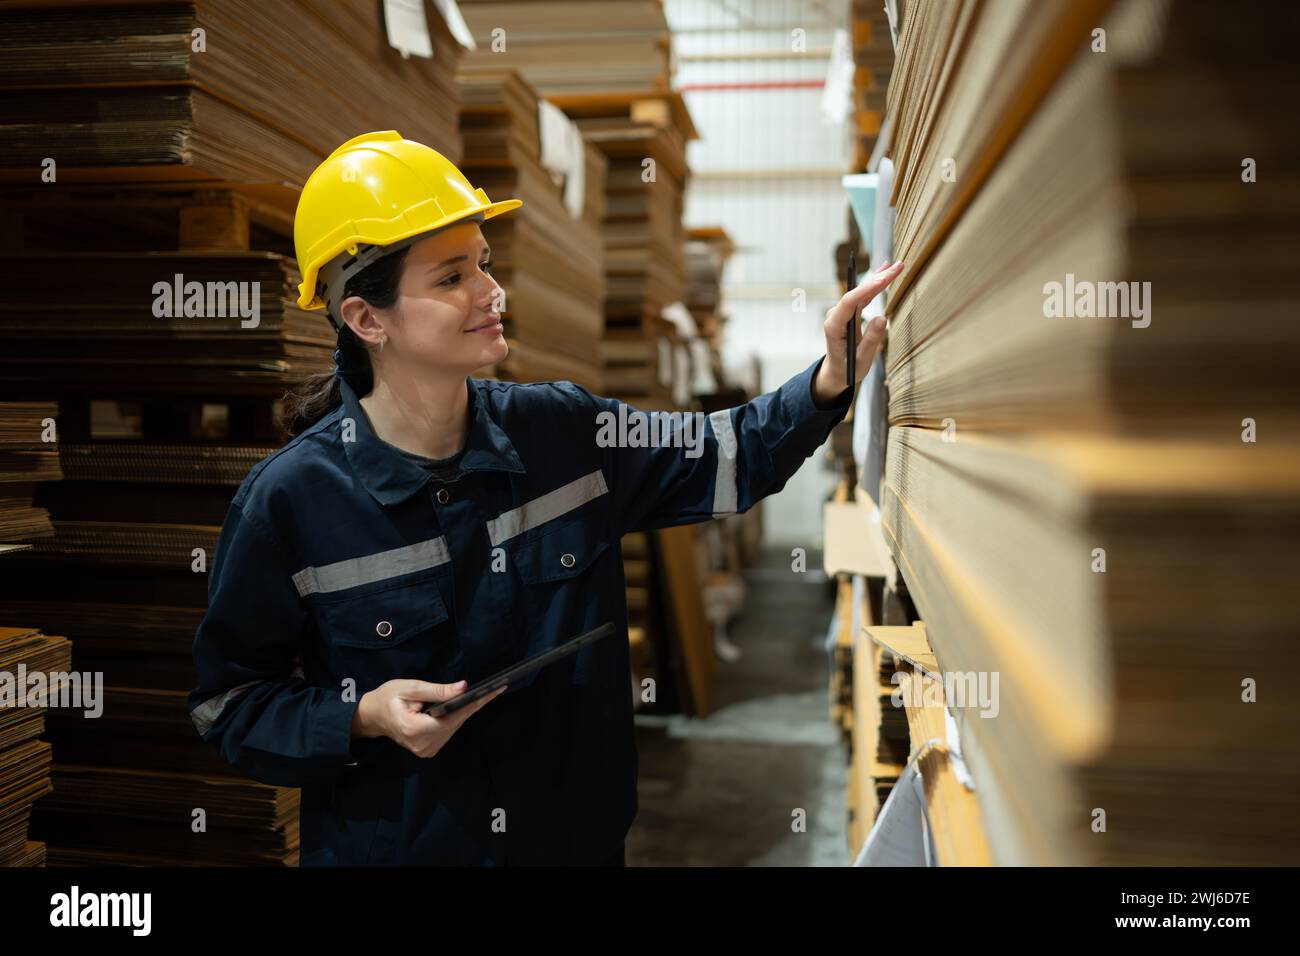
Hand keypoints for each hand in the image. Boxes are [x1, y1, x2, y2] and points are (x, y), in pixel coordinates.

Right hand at [353, 679, 506, 758]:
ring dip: (465, 711)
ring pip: (454, 727)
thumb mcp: (410, 688)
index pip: (453, 716)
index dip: (475, 703)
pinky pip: (448, 731)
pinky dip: (455, 718)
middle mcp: (423, 744)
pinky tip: (463, 706)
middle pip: (456, 722)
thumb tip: (463, 687)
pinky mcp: (428, 750)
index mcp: (415, 729)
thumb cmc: (388, 698)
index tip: (494, 691)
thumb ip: (437, 690)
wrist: (373, 716)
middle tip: (495, 688)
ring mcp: (426, 750)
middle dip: (474, 705)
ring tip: (483, 695)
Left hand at [813, 259, 904, 404]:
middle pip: (857, 292)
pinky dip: (875, 285)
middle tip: (898, 266)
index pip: (849, 302)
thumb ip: (871, 341)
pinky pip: (863, 296)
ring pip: (861, 291)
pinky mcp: (850, 313)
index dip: (867, 288)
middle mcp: (836, 316)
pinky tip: (884, 273)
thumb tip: (882, 318)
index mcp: (834, 327)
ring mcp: (842, 313)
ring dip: (879, 278)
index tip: (884, 278)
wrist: (837, 373)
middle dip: (878, 278)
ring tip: (895, 265)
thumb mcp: (861, 361)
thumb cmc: (847, 370)